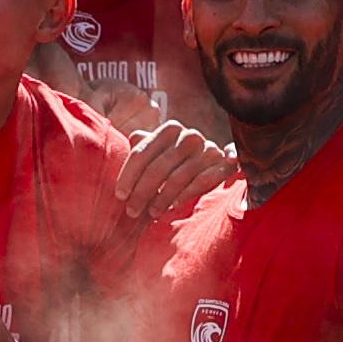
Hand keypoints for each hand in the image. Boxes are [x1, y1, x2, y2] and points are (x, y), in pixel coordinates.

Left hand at [117, 116, 233, 226]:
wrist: (215, 164)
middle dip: (142, 192)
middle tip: (132, 211)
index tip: (120, 195)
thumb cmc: (176, 161)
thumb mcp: (157, 152)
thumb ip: (141, 146)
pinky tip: (173, 207)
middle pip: (158, 167)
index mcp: (170, 128)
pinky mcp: (223, 164)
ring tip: (152, 213)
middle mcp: (190, 135)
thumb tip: (119, 139)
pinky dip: (185, 195)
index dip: (128, 175)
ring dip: (162, 198)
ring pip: (178, 177)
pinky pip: (201, 182)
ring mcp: (208, 149)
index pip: (142, 152)